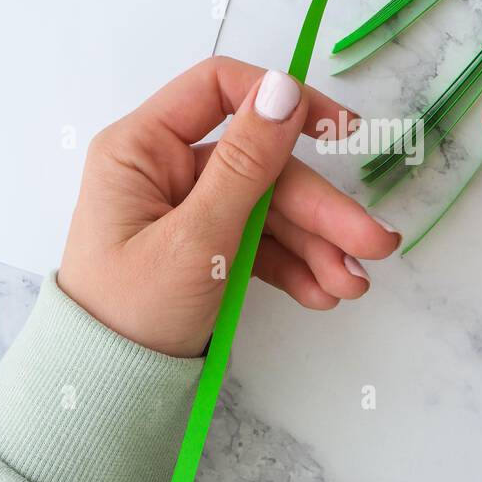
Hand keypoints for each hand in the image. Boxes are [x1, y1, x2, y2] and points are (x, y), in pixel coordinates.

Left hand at [58, 56, 399, 357]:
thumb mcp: (197, 238)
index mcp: (142, 148)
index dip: (284, 101)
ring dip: (317, 245)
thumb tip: (284, 86)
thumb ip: (246, 163)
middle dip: (320, 209)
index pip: (220, 90)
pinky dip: (295, 265)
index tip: (342, 131)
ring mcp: (188, 209)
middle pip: (263, 164)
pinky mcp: (206, 247)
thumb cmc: (132, 313)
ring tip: (352, 287)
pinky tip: (323, 293)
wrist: (108, 395)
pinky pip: (261, 242)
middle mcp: (164, 168)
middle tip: (374, 244)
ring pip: (271, 208)